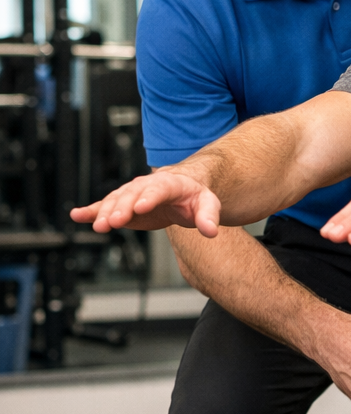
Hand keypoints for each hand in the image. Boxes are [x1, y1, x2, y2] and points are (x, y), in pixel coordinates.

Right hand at [70, 170, 221, 235]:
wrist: (182, 189)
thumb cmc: (195, 196)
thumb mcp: (208, 203)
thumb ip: (209, 216)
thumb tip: (211, 231)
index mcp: (170, 183)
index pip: (158, 189)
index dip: (149, 197)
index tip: (139, 207)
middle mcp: (147, 185)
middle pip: (132, 194)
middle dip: (121, 207)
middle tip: (113, 222)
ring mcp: (132, 194)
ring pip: (116, 201)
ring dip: (105, 212)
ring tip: (98, 226)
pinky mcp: (123, 205)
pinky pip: (104, 206)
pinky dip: (90, 211)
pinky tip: (77, 216)